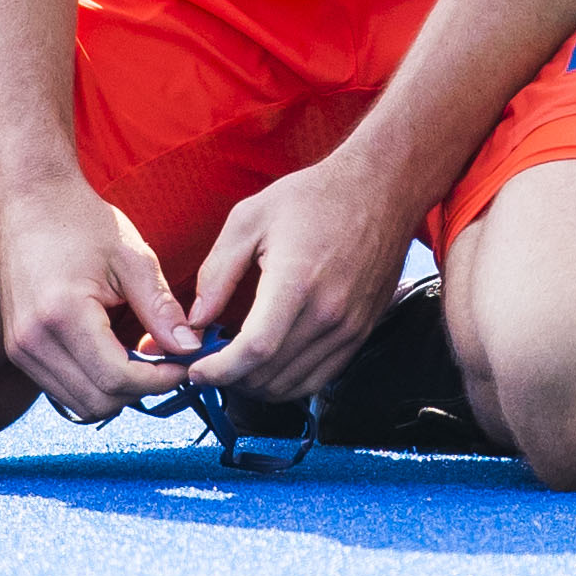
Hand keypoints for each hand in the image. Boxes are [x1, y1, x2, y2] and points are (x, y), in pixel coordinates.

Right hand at [0, 180, 203, 422]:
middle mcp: (32, 340)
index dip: (159, 380)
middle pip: (98, 402)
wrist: (31, 198)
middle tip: (168, 363)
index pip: (117, 379)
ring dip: (116, 392)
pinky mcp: (17, 349)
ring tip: (142, 359)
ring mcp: (19, 348)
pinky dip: (93, 384)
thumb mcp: (132, 258)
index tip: (184, 364)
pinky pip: (62, 389)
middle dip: (140, 390)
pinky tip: (114, 354)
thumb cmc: (82, 220)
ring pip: (78, 404)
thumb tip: (191, 350)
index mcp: (62, 314)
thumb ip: (161, 310)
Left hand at [187, 147, 421, 402]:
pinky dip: (287, 383)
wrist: (379, 191)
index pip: (255, 350)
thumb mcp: (250, 219)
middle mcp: (327, 313)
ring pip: (292, 385)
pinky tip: (268, 364)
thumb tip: (196, 320)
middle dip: (230, 378)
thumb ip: (218, 273)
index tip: (197, 370)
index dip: (220, 370)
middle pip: (269, 375)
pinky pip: (319, 380)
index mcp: (296, 282)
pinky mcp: (360, 333)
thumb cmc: (314, 198)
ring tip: (234, 364)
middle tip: (209, 362)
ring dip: (256, 385)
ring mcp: (348, 328)